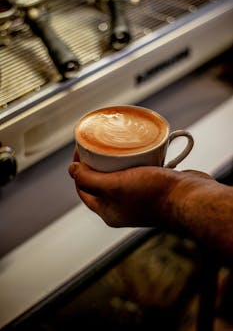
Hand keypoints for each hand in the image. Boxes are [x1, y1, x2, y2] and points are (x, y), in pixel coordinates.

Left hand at [68, 151, 211, 227]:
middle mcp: (121, 208)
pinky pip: (135, 174)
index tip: (79, 151)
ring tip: (112, 145)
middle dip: (95, 165)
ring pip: (118, 177)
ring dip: (114, 162)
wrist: (188, 197)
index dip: (77, 171)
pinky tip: (133, 151)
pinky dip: (131, 163)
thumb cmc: (152, 194)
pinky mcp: (152, 190)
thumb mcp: (114, 185)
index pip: (83, 190)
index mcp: (108, 212)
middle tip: (96, 146)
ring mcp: (137, 199)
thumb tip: (70, 170)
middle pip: (100, 183)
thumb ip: (89, 180)